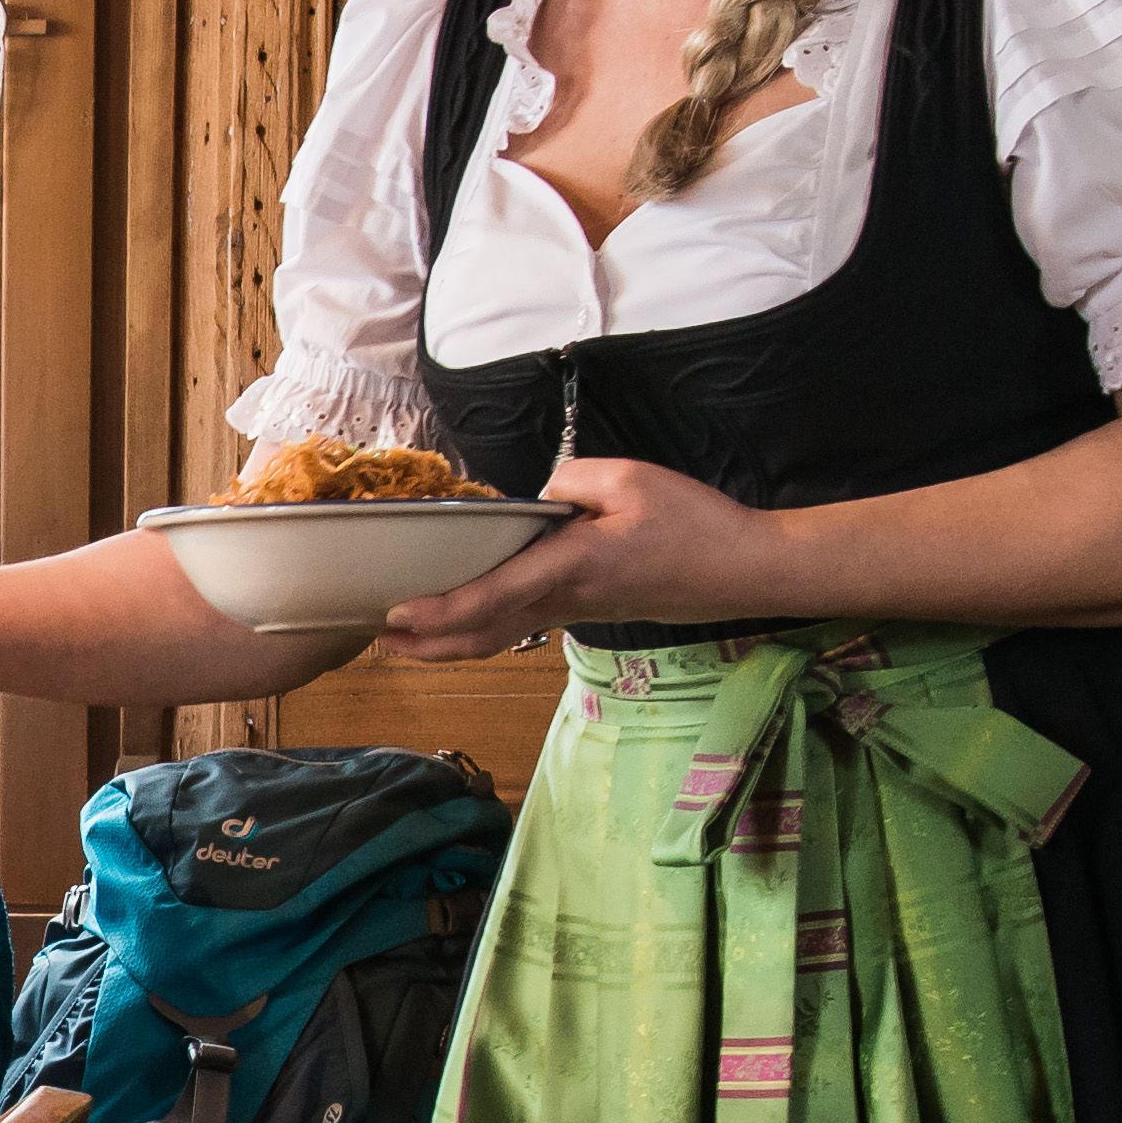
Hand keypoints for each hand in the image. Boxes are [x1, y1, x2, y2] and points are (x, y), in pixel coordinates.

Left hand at [376, 456, 771, 661]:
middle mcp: (568, 599)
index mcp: (573, 566)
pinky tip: (465, 620)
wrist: (744, 570)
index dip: (441, 611)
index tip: (397, 615)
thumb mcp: (630, 479)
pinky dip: (485, 627)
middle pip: (484, 632)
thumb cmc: (694, 523)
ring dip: (451, 641)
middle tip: (377, 641)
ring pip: (502, 633)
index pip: (493, 596)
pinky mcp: (590, 610)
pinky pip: (525, 623)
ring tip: (405, 638)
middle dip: (428, 643)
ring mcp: (578, 611)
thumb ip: (570, 482)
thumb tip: (536, 501)